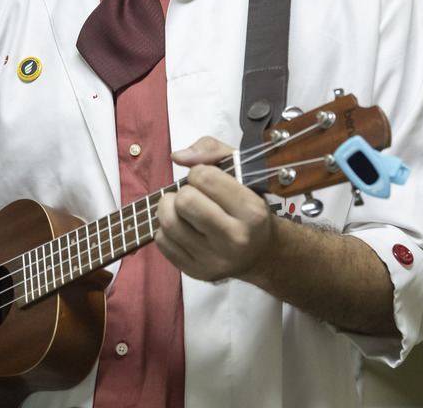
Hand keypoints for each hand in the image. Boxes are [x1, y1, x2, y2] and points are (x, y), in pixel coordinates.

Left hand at [155, 137, 273, 281]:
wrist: (260, 253)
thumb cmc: (246, 206)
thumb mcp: (241, 170)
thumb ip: (211, 150)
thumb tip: (178, 156)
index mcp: (251, 212)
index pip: (204, 178)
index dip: (199, 172)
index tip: (207, 180)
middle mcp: (235, 240)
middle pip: (184, 202)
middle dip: (183, 192)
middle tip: (192, 195)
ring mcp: (215, 260)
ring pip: (168, 222)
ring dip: (169, 208)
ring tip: (181, 208)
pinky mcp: (197, 272)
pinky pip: (162, 242)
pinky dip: (165, 229)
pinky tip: (182, 227)